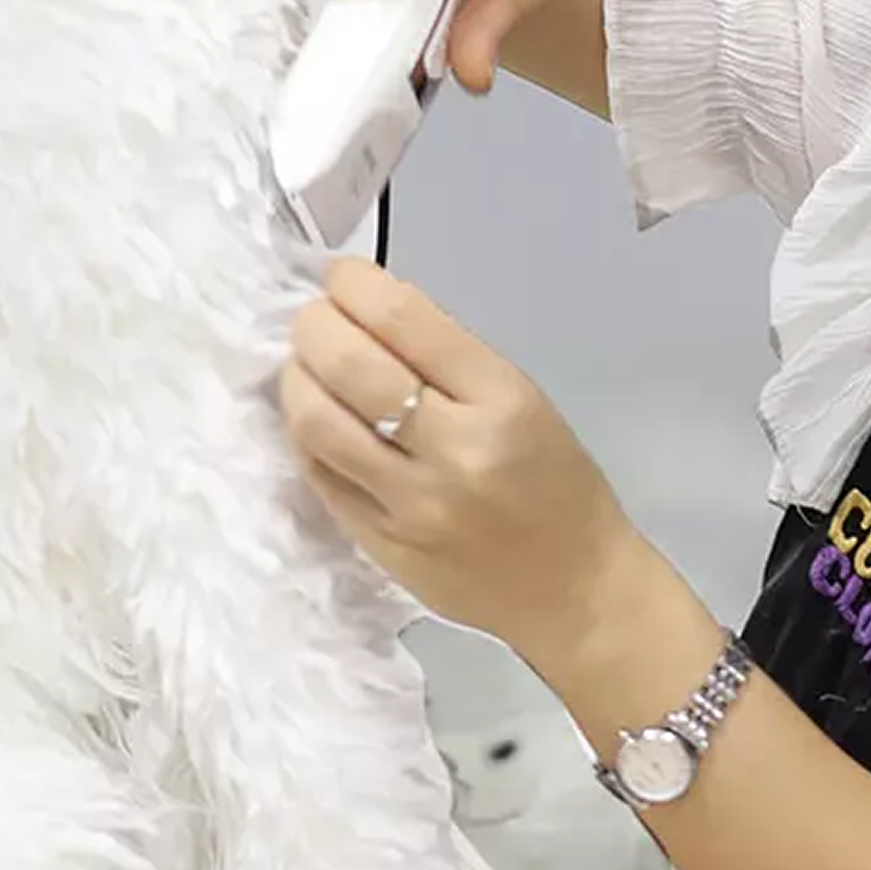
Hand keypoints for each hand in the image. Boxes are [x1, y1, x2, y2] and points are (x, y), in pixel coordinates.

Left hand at [281, 259, 659, 669]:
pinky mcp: (379, 544)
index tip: (342, 277)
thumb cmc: (559, 487)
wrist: (573, 592)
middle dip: (315, 324)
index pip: (404, 320)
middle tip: (314, 317)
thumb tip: (369, 314)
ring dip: (297, 377)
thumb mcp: (526, 402)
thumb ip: (449, 361)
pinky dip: (306, 434)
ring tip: (305, 364)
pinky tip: (316, 419)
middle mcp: (451, 452)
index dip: (355, 284)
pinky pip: (319, 475)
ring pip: (316, 422)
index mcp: (501, 402)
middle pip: (348, 365)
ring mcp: (408, 505)